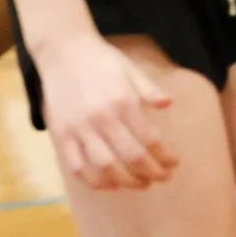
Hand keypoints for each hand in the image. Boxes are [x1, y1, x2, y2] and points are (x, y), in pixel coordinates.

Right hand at [36, 32, 174, 190]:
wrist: (63, 51)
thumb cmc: (101, 60)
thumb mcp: (130, 69)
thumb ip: (149, 89)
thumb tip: (169, 104)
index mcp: (123, 101)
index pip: (150, 139)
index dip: (165, 157)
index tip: (174, 163)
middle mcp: (102, 118)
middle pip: (131, 157)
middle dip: (151, 173)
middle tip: (162, 178)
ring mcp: (79, 128)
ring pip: (105, 167)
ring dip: (126, 181)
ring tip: (141, 184)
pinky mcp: (61, 135)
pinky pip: (77, 166)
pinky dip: (94, 181)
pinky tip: (110, 185)